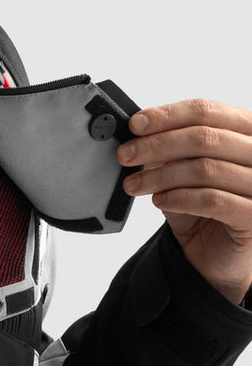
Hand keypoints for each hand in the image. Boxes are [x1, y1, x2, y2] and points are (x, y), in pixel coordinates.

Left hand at [116, 99, 251, 304]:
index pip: (207, 111)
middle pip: (204, 138)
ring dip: (159, 176)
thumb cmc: (201, 206)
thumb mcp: (181, 170)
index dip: (167, 115)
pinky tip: (159, 200)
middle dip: (156, 145)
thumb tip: (139, 132)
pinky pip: (213, 200)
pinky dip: (179, 198)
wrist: (214, 254)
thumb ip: (168, 149)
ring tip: (134, 184)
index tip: (135, 125)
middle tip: (125, 156)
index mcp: (245, 131)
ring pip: (205, 169)